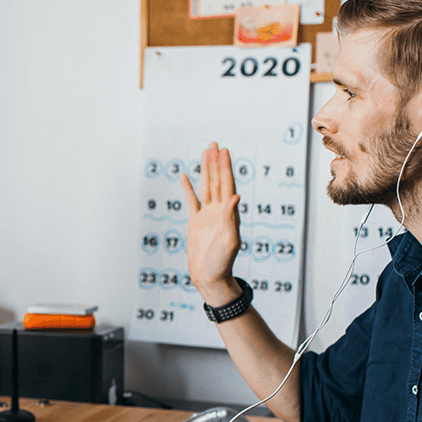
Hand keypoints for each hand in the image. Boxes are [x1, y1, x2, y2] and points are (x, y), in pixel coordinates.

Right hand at [182, 142, 241, 304]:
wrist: (210, 277)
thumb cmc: (222, 262)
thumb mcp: (230, 240)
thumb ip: (231, 218)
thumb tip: (235, 196)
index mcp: (229, 213)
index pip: (227, 185)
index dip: (225, 167)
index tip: (223, 151)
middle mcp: (219, 211)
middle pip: (217, 181)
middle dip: (216, 162)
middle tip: (214, 144)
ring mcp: (207, 215)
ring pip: (206, 186)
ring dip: (205, 170)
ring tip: (204, 153)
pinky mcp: (196, 222)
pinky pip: (191, 201)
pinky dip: (189, 188)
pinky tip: (185, 177)